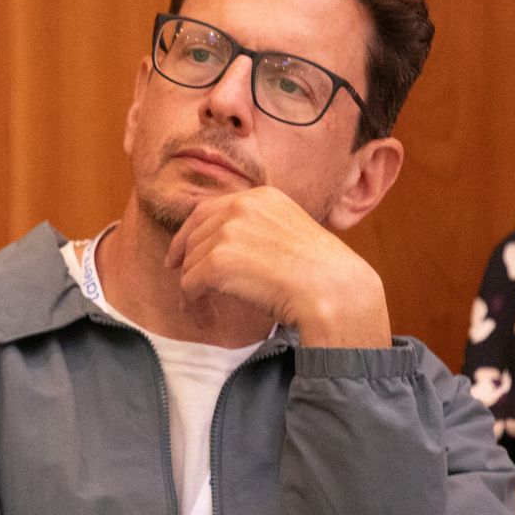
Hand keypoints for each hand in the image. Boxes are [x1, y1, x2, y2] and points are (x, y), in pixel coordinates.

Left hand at [163, 186, 390, 346]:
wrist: (334, 289)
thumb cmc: (322, 273)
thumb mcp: (291, 232)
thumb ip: (261, 229)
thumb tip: (231, 246)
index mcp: (262, 197)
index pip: (209, 210)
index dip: (189, 233)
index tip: (181, 253)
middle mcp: (242, 206)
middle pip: (194, 234)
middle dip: (185, 260)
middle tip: (185, 284)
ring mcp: (228, 232)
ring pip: (190, 262)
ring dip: (191, 288)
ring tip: (200, 308)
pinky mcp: (218, 261)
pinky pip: (189, 285)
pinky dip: (191, 304)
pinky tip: (201, 317)